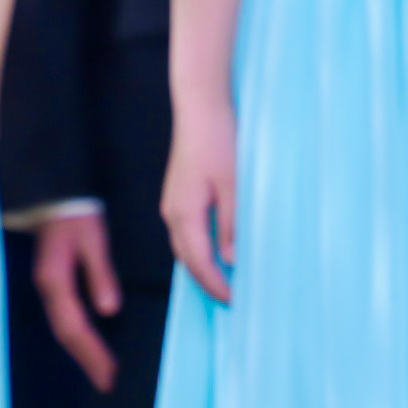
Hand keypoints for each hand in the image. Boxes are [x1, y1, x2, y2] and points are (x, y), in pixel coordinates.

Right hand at [31, 208, 124, 390]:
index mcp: (55, 281)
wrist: (51, 194)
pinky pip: (63, 317)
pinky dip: (77, 336)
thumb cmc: (75, 214)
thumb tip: (109, 310)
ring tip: (101, 370)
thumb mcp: (93, 239)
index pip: (74, 327)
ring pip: (62, 328)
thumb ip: (100, 273)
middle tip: (108, 382)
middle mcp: (47, 289)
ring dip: (81, 351)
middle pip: (65, 334)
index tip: (110, 374)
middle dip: (87, 359)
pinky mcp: (51, 283)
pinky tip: (89, 344)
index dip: (92, 353)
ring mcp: (46, 287)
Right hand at [162, 99, 239, 304]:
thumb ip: (231, 223)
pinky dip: (200, 248)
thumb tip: (231, 259)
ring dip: (203, 265)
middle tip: (232, 298)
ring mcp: (173, 203)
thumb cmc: (219, 140)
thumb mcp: (233, 184)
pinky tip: (216, 249)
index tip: (234, 300)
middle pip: (186, 259)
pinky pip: (186, 232)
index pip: (198, 261)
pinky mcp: (179, 194)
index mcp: (184, 213)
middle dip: (207, 281)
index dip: (215, 284)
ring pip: (185, 246)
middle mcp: (173, 212)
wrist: (201, 107)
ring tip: (226, 279)